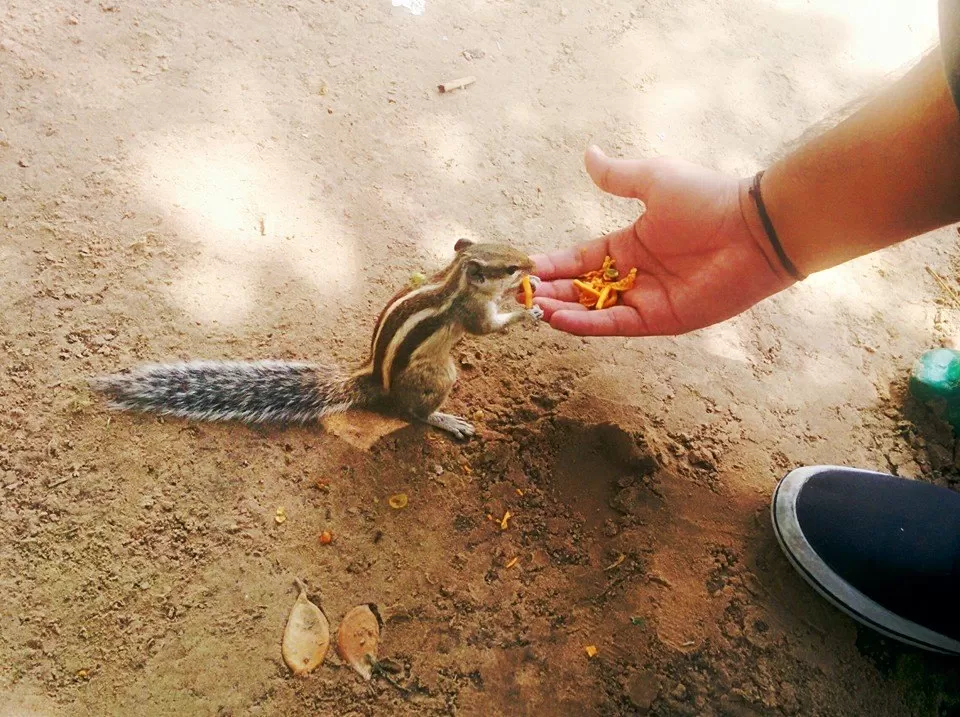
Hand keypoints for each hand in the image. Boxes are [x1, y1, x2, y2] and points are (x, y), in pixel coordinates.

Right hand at [529, 146, 793, 335]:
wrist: (753, 228)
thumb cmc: (707, 198)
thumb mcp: (653, 179)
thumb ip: (617, 176)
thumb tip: (588, 154)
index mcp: (629, 243)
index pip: (579, 258)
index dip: (552, 264)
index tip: (523, 268)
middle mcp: (633, 275)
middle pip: (580, 288)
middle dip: (549, 292)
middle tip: (518, 295)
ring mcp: (645, 300)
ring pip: (591, 310)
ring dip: (561, 310)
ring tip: (531, 308)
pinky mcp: (659, 320)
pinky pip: (614, 324)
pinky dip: (586, 324)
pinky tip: (558, 320)